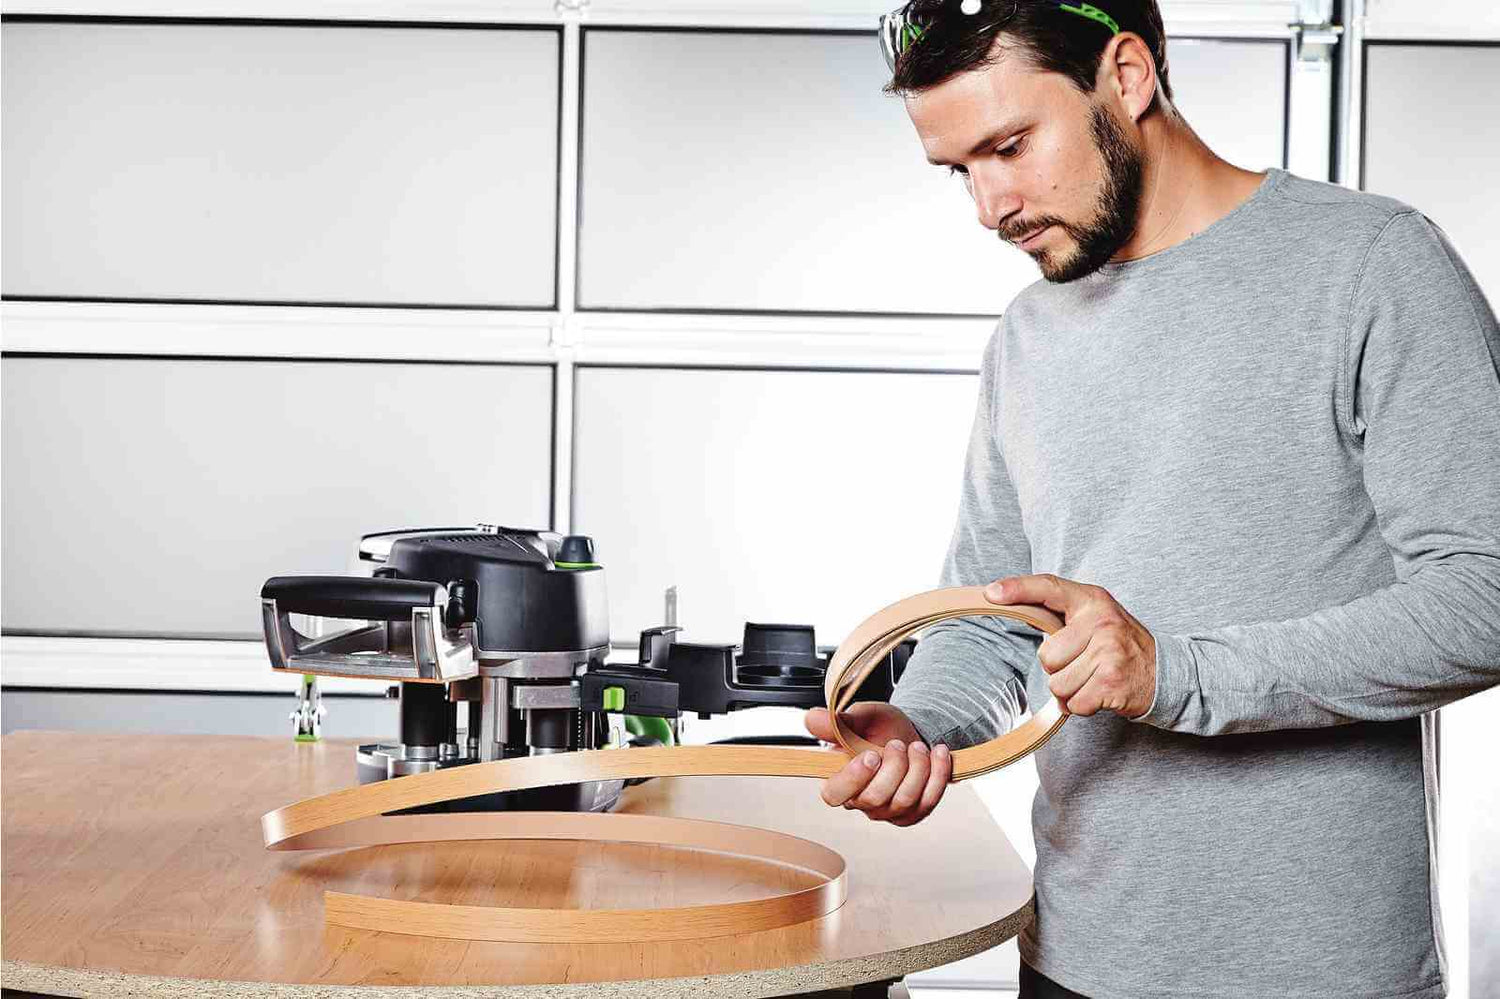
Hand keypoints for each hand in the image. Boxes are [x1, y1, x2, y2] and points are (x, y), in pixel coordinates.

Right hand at [803, 702, 952, 825]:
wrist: (908, 734)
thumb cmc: (879, 728)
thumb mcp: (860, 718)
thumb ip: (838, 721)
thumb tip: (812, 718)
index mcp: (839, 779)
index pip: (834, 794)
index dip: (853, 779)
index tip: (871, 756)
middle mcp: (861, 802)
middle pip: (876, 798)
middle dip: (894, 767)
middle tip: (897, 744)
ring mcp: (887, 811)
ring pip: (904, 800)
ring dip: (918, 768)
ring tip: (918, 746)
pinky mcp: (912, 814)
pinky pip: (928, 802)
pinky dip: (937, 774)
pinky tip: (938, 753)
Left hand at [986, 574, 1156, 718]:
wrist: (1166, 673)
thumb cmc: (1119, 646)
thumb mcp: (1096, 619)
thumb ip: (1063, 616)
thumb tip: (1010, 606)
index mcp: (1093, 601)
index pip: (1049, 588)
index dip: (1018, 588)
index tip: (990, 593)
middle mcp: (1101, 622)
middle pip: (1046, 656)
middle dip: (1060, 668)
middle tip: (1086, 664)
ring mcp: (1108, 652)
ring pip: (1057, 684)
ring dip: (1071, 690)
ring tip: (1094, 678)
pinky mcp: (1111, 682)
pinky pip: (1073, 704)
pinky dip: (1083, 706)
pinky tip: (1101, 693)